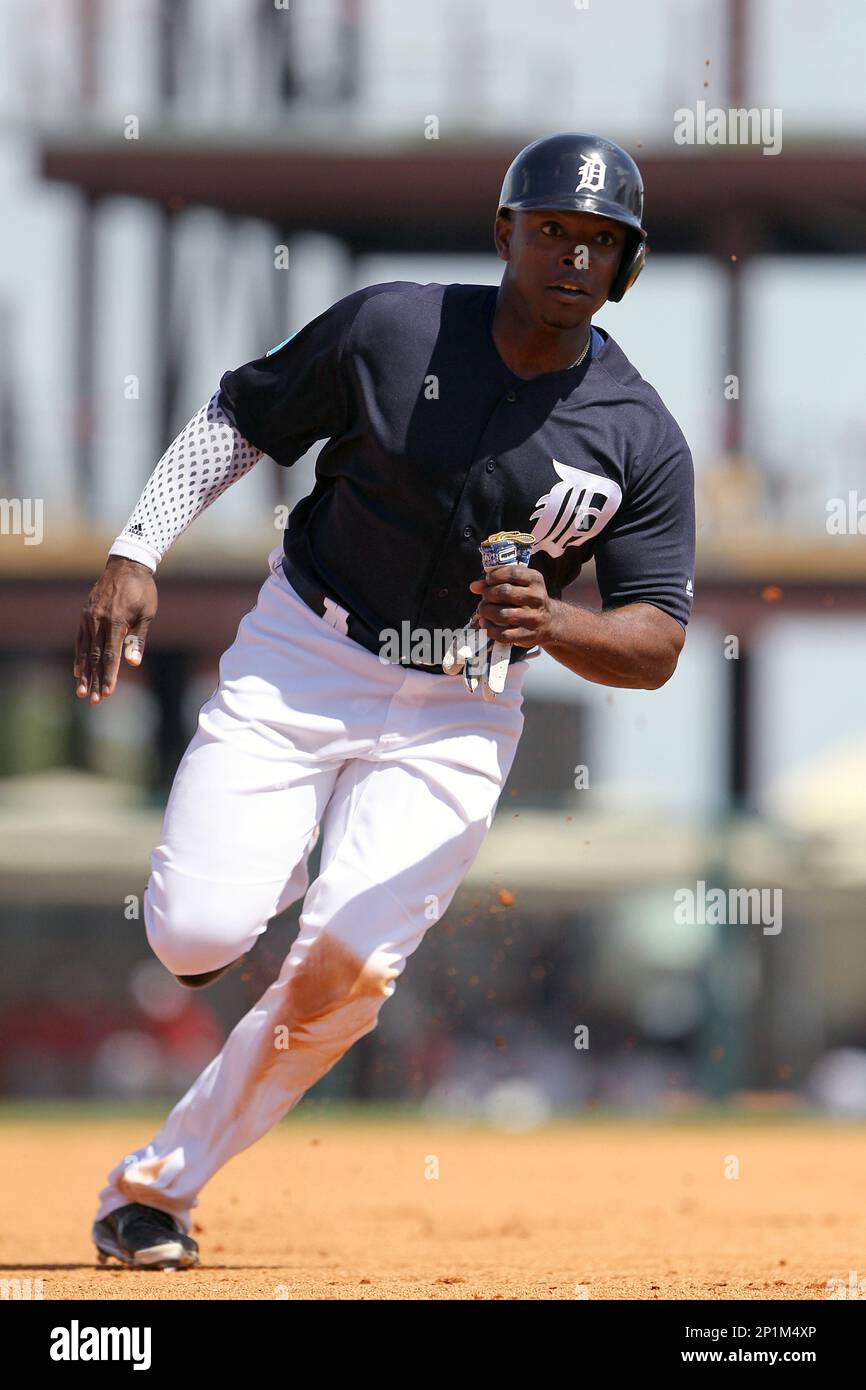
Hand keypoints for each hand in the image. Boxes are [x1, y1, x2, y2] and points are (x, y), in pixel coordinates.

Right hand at [73, 556, 156, 704]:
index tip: (108, 693)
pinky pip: (80, 639)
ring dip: (84, 673)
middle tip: (93, 701)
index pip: (110, 655)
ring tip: (81, 691)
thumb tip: (132, 663)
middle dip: (95, 680)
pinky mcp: (85, 614)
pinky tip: (78, 670)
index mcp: (115, 621)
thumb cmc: (142, 591)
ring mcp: (89, 617)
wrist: (126, 565)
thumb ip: (137, 639)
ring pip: (85, 650)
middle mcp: (98, 620)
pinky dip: (79, 656)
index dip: (109, 676)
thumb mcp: (147, 614)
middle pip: (95, 657)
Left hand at [469, 564, 553, 646]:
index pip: (513, 573)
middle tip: (484, 598)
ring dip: (486, 612)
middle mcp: (537, 597)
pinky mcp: (528, 635)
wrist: (549, 621)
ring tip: (483, 611)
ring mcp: (533, 618)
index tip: (488, 580)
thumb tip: (474, 586)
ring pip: (502, 614)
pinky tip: (486, 624)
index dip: (495, 576)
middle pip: (505, 592)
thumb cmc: (527, 599)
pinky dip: (490, 629)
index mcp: (535, 580)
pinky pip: (504, 634)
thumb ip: (497, 581)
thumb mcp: (519, 584)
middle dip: (488, 594)